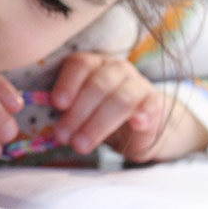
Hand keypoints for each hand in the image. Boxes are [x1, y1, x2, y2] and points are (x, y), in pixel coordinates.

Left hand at [51, 52, 207, 161]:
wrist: (136, 125)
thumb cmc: (98, 113)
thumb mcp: (78, 110)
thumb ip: (65, 111)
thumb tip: (52, 126)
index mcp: (93, 64)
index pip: (80, 65)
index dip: (68, 84)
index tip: (57, 104)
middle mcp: (116, 68)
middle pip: (98, 85)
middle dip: (78, 113)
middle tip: (63, 136)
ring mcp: (138, 83)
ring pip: (120, 98)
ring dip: (98, 124)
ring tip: (81, 145)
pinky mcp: (155, 102)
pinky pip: (150, 105)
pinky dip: (143, 114)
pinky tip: (136, 124)